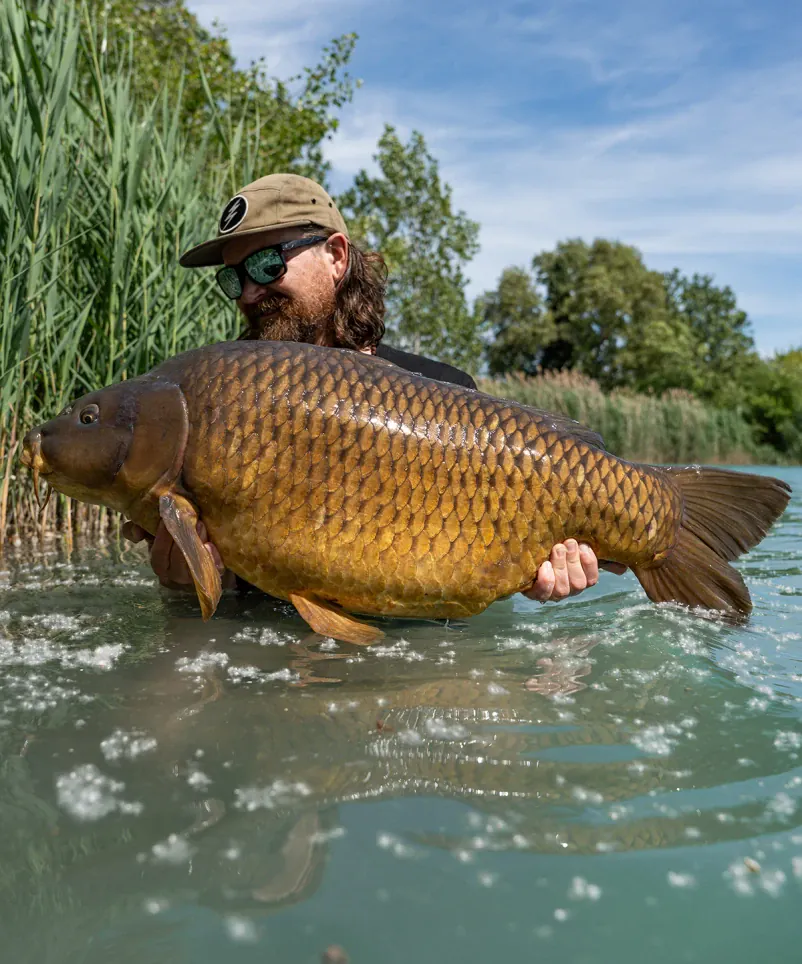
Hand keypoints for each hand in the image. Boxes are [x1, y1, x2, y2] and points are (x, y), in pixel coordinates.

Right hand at [122, 519, 236, 590]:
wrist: (214, 547)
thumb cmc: (183, 537)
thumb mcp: (163, 531)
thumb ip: (143, 527)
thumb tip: (134, 532)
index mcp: (162, 564)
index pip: (157, 557)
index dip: (161, 539)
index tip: (166, 518)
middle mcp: (176, 576)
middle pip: (175, 564)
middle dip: (180, 539)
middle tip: (187, 517)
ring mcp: (195, 580)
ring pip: (192, 567)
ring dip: (195, 545)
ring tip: (201, 525)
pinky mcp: (214, 579)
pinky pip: (213, 572)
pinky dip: (213, 559)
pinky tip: (211, 546)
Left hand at [522, 539, 626, 602]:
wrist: (524, 557)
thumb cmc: (555, 551)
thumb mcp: (576, 550)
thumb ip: (595, 555)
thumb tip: (623, 568)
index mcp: (580, 580)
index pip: (591, 579)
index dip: (589, 563)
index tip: (584, 546)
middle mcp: (568, 590)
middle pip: (577, 583)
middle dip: (573, 561)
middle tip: (567, 543)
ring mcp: (551, 594)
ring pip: (562, 588)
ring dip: (560, 566)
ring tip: (556, 548)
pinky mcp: (534, 593)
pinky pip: (543, 593)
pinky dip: (546, 580)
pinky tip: (545, 566)